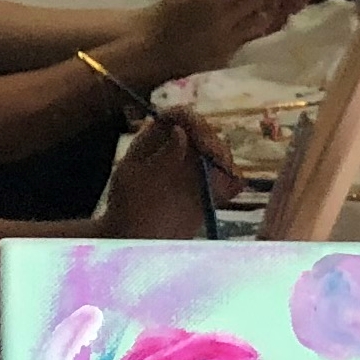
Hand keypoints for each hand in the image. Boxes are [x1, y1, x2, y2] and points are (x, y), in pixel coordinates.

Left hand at [100, 116, 217, 236]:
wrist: (132, 242)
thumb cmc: (126, 210)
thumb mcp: (135, 180)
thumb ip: (159, 156)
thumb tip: (180, 132)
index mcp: (154, 140)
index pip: (180, 117)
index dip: (195, 124)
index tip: (203, 144)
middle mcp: (177, 150)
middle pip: (205, 133)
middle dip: (214, 145)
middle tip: (218, 164)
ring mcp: (193, 171)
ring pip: (220, 155)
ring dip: (225, 164)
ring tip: (222, 181)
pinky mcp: (207, 191)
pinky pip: (228, 180)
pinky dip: (233, 182)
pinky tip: (229, 193)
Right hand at [122, 0, 288, 86]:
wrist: (155, 48)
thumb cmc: (167, 13)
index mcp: (210, 1)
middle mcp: (223, 21)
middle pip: (254, 4)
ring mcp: (227, 41)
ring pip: (257, 24)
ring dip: (261, 13)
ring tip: (259, 7)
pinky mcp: (228, 57)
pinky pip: (247, 40)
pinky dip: (250, 29)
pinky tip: (247, 24)